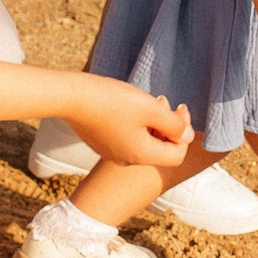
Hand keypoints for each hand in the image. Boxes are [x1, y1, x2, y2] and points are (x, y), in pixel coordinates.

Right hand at [61, 77, 194, 167]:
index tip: (179, 108)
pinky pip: (127, 138)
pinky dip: (135, 124)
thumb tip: (187, 135)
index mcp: (142, 155)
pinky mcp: (101, 143)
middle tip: (162, 100)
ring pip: (144, 142)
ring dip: (152, 122)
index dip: (184, 132)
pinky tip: (127, 105)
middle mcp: (127, 160)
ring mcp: (112, 153)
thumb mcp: (150, 108)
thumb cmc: (111, 101)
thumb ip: (173, 124)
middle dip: (168, 125)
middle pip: (161, 149)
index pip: (177, 154)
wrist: (70, 98)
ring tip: (146, 100)